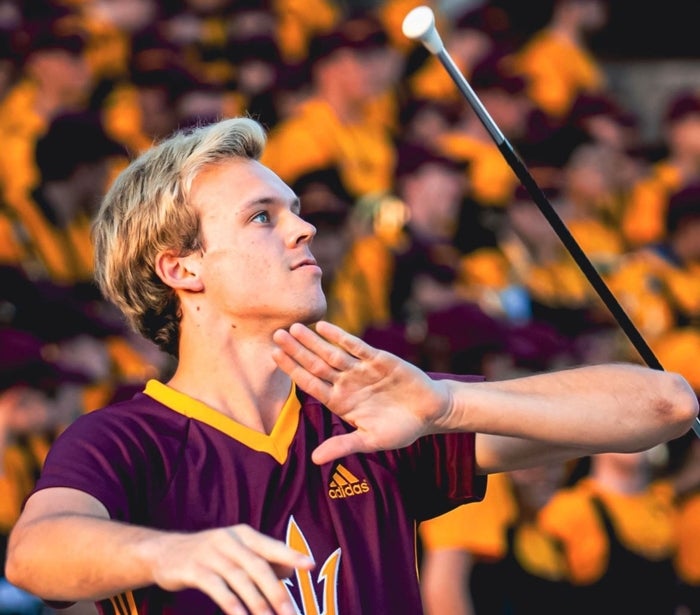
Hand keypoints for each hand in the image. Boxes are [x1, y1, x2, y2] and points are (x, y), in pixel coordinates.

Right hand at [151, 524, 313, 614]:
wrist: (165, 552)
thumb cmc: (210, 554)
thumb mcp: (236, 551)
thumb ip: (262, 559)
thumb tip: (290, 570)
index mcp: (244, 534)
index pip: (272, 546)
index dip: (291, 555)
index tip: (310, 565)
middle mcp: (230, 539)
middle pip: (259, 567)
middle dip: (277, 593)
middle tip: (291, 614)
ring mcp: (211, 553)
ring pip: (240, 580)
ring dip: (258, 604)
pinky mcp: (194, 570)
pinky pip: (218, 589)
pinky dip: (232, 605)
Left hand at [272, 320, 451, 463]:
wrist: (430, 412)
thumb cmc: (400, 429)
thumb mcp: (371, 440)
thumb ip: (343, 446)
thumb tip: (314, 460)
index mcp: (340, 403)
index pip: (310, 384)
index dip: (292, 370)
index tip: (274, 356)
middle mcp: (346, 383)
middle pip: (316, 364)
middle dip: (296, 350)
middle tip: (276, 335)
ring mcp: (361, 370)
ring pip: (332, 353)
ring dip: (313, 340)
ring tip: (294, 327)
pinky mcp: (378, 359)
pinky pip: (356, 346)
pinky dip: (340, 336)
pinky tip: (324, 326)